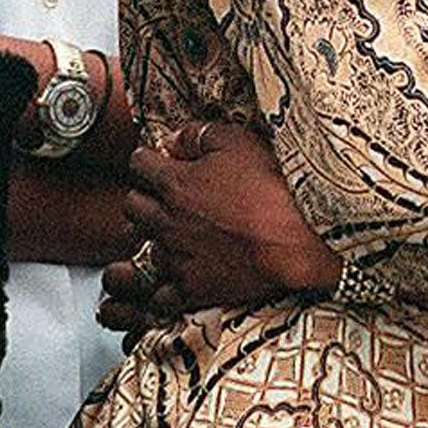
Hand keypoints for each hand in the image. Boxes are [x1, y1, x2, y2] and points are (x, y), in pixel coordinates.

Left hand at [99, 121, 339, 332]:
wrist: (297, 239)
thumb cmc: (271, 187)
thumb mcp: (238, 142)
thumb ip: (200, 135)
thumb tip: (177, 138)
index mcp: (174, 183)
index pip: (138, 164)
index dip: (147, 159)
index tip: (157, 161)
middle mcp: (166, 221)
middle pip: (131, 206)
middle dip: (142, 196)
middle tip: (162, 195)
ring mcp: (176, 258)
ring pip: (142, 248)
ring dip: (152, 239)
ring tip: (172, 233)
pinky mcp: (192, 289)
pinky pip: (160, 293)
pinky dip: (165, 284)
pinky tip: (179, 274)